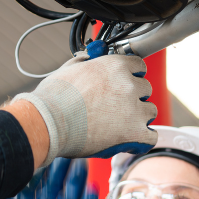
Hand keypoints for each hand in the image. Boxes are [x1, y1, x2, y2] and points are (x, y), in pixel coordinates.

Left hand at [0, 159, 96, 198]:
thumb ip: (0, 191)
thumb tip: (1, 165)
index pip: (43, 179)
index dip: (49, 166)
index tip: (55, 149)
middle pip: (60, 186)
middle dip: (67, 170)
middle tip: (74, 153)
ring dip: (79, 184)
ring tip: (84, 167)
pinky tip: (91, 191)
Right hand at [12, 52, 156, 166]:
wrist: (48, 124)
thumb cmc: (52, 99)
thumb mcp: (68, 70)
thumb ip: (84, 62)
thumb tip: (88, 58)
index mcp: (114, 66)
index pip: (139, 66)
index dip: (131, 76)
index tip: (124, 84)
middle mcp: (128, 84)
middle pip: (145, 89)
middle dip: (134, 97)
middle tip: (116, 107)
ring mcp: (134, 109)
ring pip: (150, 111)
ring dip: (138, 118)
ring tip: (118, 125)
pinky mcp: (134, 132)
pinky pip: (151, 136)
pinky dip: (141, 139)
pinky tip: (129, 140)